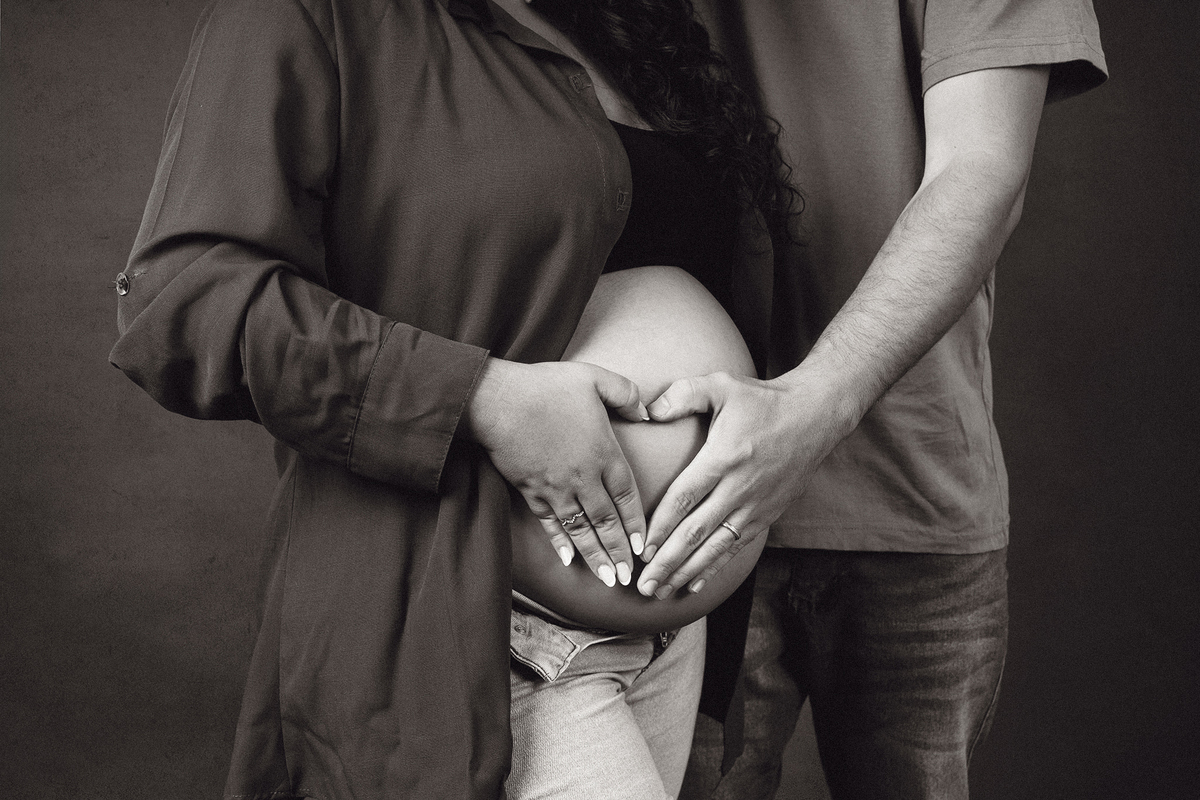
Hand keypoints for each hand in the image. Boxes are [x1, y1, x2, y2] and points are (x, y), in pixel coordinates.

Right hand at [465, 357, 648, 587]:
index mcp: (603, 451)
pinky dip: (559, 542)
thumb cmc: (546, 386)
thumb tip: (647, 411)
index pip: (627, 495)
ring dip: (594, 556)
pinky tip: (567, 559)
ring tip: (605, 578)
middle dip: (618, 552)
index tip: (644, 547)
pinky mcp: (530, 489)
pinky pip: (549, 523)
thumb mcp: (595, 378)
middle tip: (628, 578)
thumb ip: (627, 394)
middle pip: (606, 521)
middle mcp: (583, 476)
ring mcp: (555, 487)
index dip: (637, 523)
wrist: (497, 400)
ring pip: (580, 529)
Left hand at [635, 368, 852, 597]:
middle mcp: (740, 487)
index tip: (641, 549)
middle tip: (642, 585)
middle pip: (696, 532)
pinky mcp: (767, 514)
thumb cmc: (763, 400)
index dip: (660, 527)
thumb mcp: (722, 385)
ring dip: (686, 571)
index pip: (685, 499)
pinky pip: (736, 547)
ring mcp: (755, 505)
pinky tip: (694, 584)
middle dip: (667, 562)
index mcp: (724, 458)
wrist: (816, 416)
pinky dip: (714, 567)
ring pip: (716, 547)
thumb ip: (682, 395)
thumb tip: (647, 411)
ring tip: (660, 591)